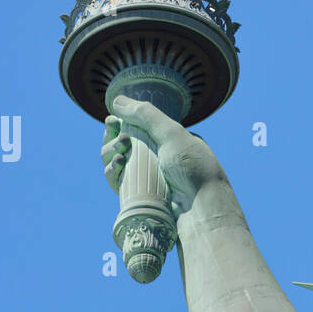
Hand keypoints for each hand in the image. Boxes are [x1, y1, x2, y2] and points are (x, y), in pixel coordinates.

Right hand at [101, 97, 225, 217]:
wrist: (202, 211)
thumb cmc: (193, 170)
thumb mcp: (172, 134)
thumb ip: (145, 115)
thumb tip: (116, 100)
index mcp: (168, 141)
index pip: (137, 127)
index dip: (120, 123)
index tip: (112, 121)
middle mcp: (156, 158)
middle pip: (122, 144)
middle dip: (113, 138)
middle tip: (122, 139)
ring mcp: (147, 178)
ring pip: (116, 161)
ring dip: (110, 152)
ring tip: (121, 152)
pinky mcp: (138, 197)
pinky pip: (117, 181)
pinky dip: (112, 171)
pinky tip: (117, 166)